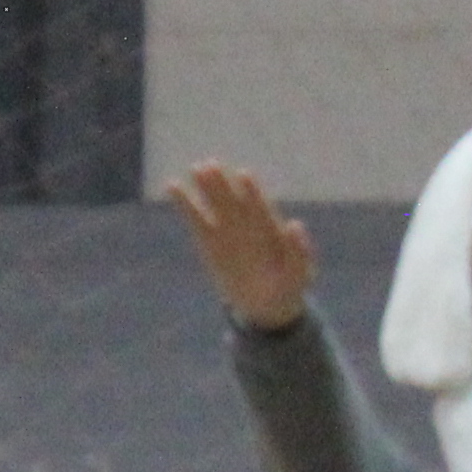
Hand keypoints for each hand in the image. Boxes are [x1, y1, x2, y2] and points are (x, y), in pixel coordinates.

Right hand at [167, 163, 317, 330]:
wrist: (267, 305)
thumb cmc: (289, 287)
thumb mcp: (300, 274)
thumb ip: (299, 251)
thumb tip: (295, 224)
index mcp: (271, 228)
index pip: (260, 207)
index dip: (253, 193)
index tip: (244, 176)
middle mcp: (248, 224)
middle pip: (234, 200)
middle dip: (223, 184)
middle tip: (210, 165)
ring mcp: (227, 230)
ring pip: (214, 204)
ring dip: (205, 187)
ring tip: (195, 168)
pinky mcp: (208, 241)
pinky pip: (194, 219)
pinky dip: (184, 203)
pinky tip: (172, 185)